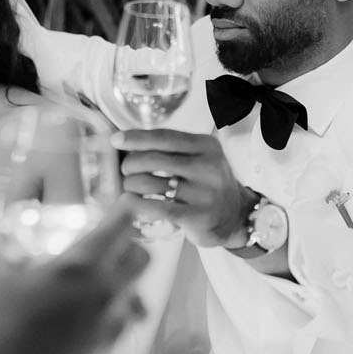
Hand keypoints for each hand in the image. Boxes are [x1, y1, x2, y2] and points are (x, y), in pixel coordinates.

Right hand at [0, 203, 150, 353]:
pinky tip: (92, 319)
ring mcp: (113, 327)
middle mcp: (105, 293)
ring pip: (139, 292)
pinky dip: (118, 314)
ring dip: (127, 282)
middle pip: (142, 257)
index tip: (122, 203)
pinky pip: (127, 324)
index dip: (124, 210)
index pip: (120, 226)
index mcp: (78, 267)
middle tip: (109, 245)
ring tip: (100, 284)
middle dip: (131, 245)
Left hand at [110, 127, 248, 246]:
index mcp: (206, 146)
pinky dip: (140, 204)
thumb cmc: (208, 184)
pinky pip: (158, 207)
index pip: (165, 137)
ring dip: (132, 185)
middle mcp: (208, 166)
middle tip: (126, 171)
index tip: (116, 140)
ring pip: (152, 184)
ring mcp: (204, 193)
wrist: (236, 215)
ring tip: (130, 187)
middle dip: (131, 164)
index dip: (136, 137)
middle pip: (154, 160)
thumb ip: (172, 149)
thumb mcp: (200, 158)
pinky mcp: (198, 216)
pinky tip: (133, 203)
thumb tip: (129, 142)